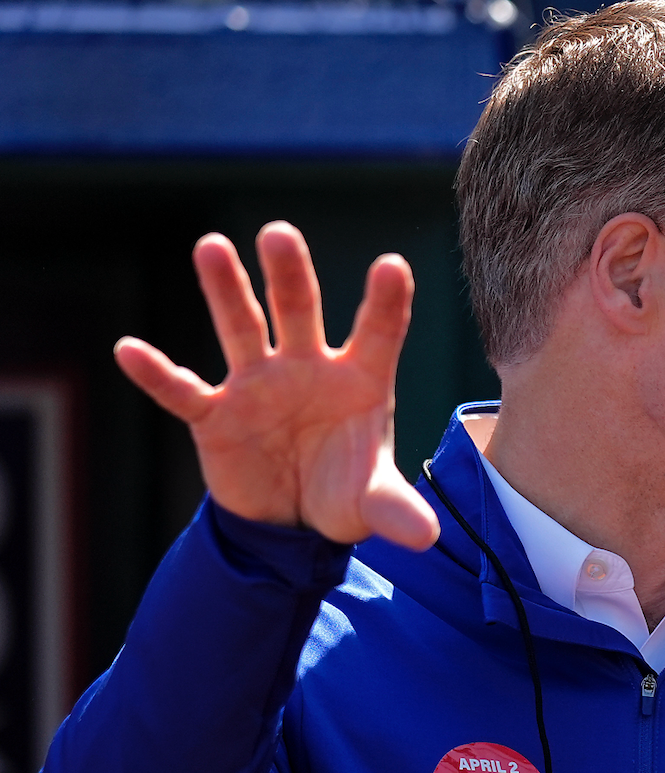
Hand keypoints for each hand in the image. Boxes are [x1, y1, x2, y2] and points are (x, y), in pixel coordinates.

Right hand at [114, 221, 439, 549]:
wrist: (292, 521)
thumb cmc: (343, 492)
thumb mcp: (371, 503)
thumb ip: (396, 510)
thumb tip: (426, 538)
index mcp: (359, 378)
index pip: (378, 332)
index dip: (385, 302)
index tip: (392, 266)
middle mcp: (308, 368)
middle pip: (299, 310)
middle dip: (288, 274)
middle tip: (278, 234)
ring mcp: (259, 384)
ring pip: (241, 327)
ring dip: (225, 290)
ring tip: (212, 246)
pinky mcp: (217, 415)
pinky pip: (183, 391)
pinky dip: (157, 374)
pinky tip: (129, 350)